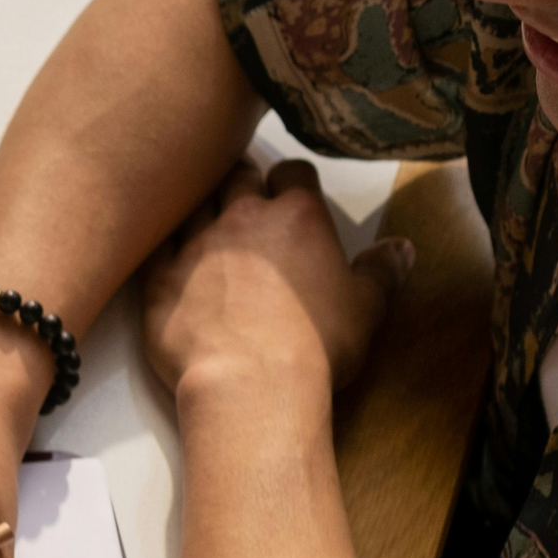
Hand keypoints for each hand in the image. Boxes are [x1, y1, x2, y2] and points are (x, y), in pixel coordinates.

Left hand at [140, 160, 410, 400]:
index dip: (290, 182)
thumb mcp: (367, 307)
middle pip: (237, 176)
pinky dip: (162, 246)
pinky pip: (156, 246)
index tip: (288, 197)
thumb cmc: (317, 347)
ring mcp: (195, 246)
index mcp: (298, 215)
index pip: (292, 172)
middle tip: (241, 201)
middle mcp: (243, 218)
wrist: (250, 385)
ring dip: (199, 209)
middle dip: (240, 182)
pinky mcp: (159, 279)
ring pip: (192, 204)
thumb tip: (401, 248)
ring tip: (204, 225)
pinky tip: (168, 256)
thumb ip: (382, 271)